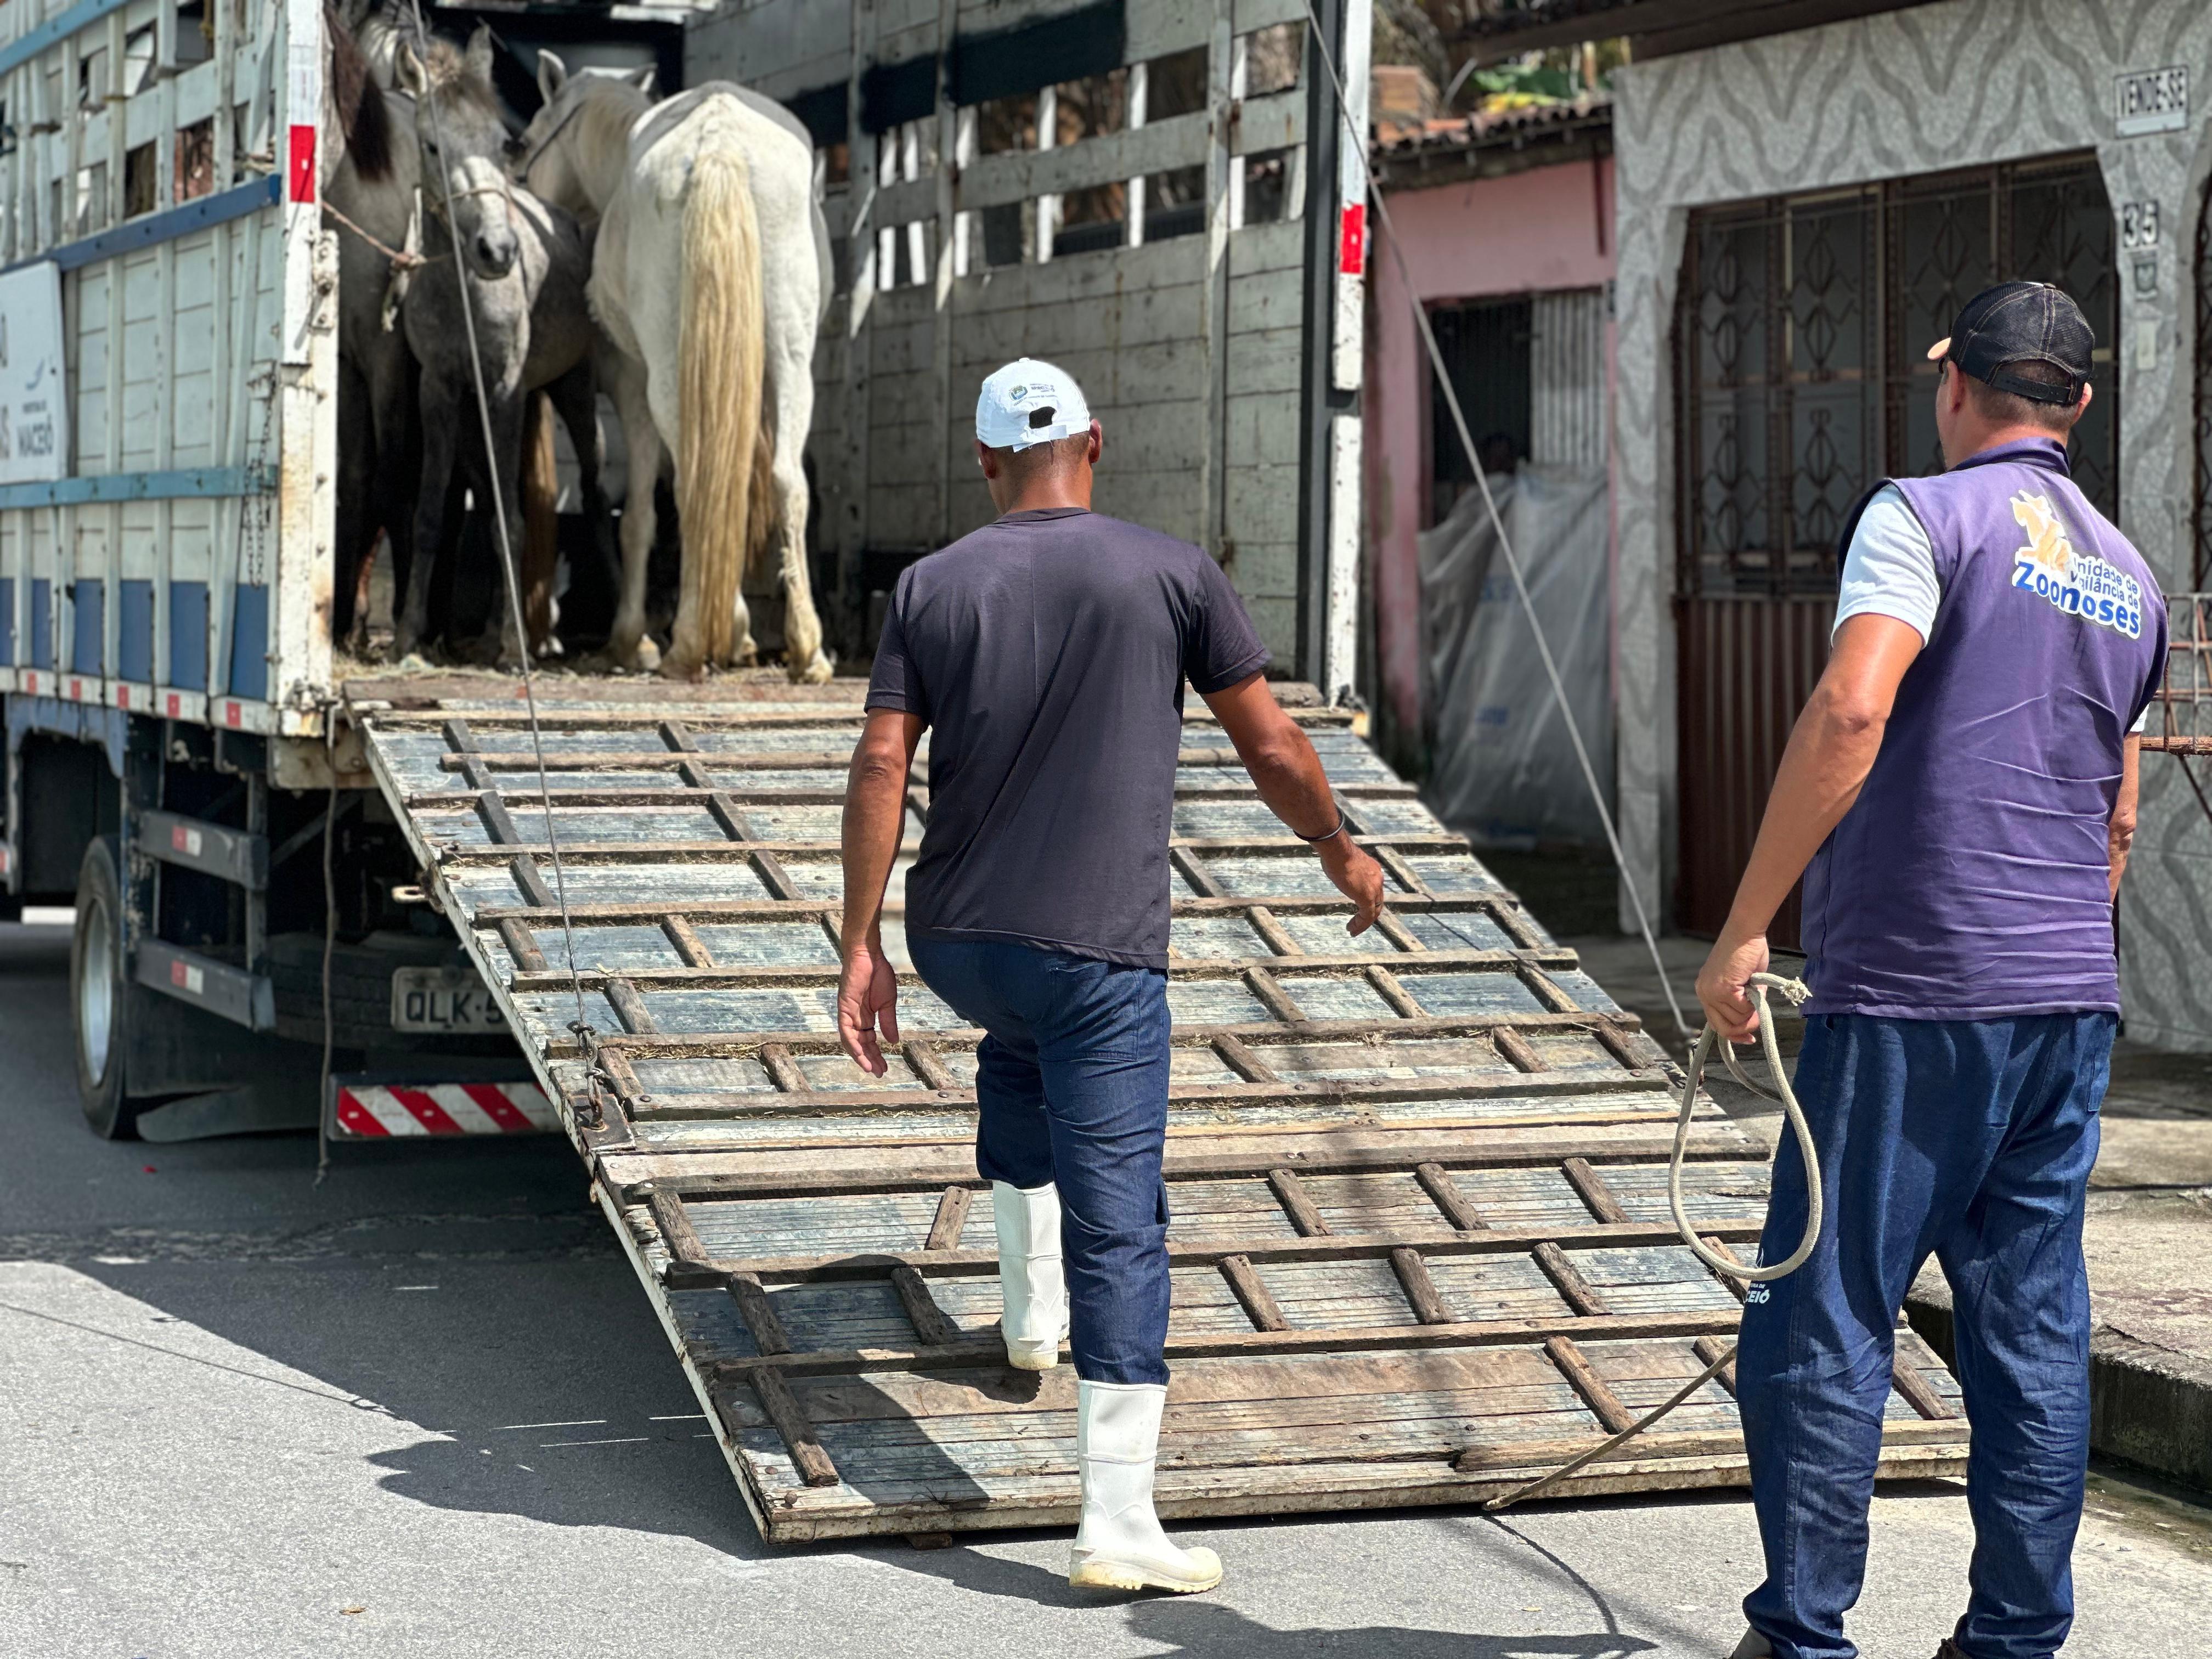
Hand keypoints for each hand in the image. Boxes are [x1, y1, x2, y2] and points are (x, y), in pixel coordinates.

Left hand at [837, 935, 900, 1074]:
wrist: (869, 954)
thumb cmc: (878, 973)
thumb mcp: (888, 1003)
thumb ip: (888, 1022)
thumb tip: (894, 1042)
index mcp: (865, 1017)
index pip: (869, 1041)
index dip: (876, 1055)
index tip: (884, 1067)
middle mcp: (854, 1018)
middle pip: (860, 1044)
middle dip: (870, 1059)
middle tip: (879, 1073)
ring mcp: (848, 1014)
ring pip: (851, 1041)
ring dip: (860, 1056)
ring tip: (871, 1068)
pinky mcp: (844, 1008)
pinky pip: (845, 1030)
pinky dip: (853, 1043)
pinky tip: (860, 1054)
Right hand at [1320, 838, 1386, 935]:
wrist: (1338, 851)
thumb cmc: (1335, 852)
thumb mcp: (1342, 861)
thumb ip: (1344, 868)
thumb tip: (1335, 866)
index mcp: (1373, 869)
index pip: (1374, 889)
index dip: (1368, 901)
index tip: (1358, 909)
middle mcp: (1377, 879)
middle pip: (1377, 902)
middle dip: (1368, 915)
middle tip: (1358, 923)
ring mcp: (1374, 888)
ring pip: (1374, 911)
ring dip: (1363, 923)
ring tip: (1353, 930)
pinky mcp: (1367, 897)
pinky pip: (1368, 916)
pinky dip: (1360, 924)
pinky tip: (1352, 929)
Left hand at [1696, 924, 1769, 1043]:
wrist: (1745, 933)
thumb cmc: (1746, 953)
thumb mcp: (1741, 985)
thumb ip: (1741, 1004)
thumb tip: (1751, 1022)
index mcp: (1705, 992)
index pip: (1716, 1024)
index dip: (1734, 1034)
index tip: (1749, 1038)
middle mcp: (1704, 994)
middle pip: (1725, 1028)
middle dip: (1745, 1027)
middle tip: (1758, 1014)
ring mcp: (1711, 992)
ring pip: (1738, 1020)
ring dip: (1752, 1009)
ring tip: (1753, 987)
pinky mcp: (1723, 989)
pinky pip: (1744, 1010)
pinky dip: (1754, 1001)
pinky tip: (1752, 984)